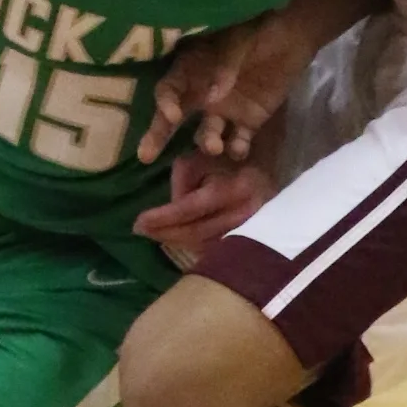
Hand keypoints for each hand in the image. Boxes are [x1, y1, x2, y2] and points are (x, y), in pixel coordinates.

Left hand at [132, 149, 276, 262]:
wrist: (268, 168)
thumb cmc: (230, 157)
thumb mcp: (202, 158)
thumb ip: (182, 182)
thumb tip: (172, 209)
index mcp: (232, 189)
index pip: (191, 209)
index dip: (163, 217)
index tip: (138, 222)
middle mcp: (244, 214)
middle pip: (197, 232)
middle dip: (166, 233)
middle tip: (140, 231)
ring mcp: (251, 231)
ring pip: (206, 245)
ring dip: (177, 241)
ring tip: (155, 234)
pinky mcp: (251, 240)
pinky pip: (218, 249)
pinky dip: (194, 245)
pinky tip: (177, 239)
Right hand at [136, 8, 317, 164]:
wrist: (294, 33)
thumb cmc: (259, 26)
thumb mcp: (238, 38)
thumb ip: (225, 65)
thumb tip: (213, 96)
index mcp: (193, 68)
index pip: (169, 89)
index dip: (166, 102)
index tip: (173, 115)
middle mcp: (202, 93)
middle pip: (174, 118)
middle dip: (159, 135)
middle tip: (145, 156)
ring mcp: (225, 109)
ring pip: (207, 134)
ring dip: (207, 143)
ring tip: (215, 147)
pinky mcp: (249, 121)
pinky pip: (238, 140)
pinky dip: (237, 149)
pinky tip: (239, 149)